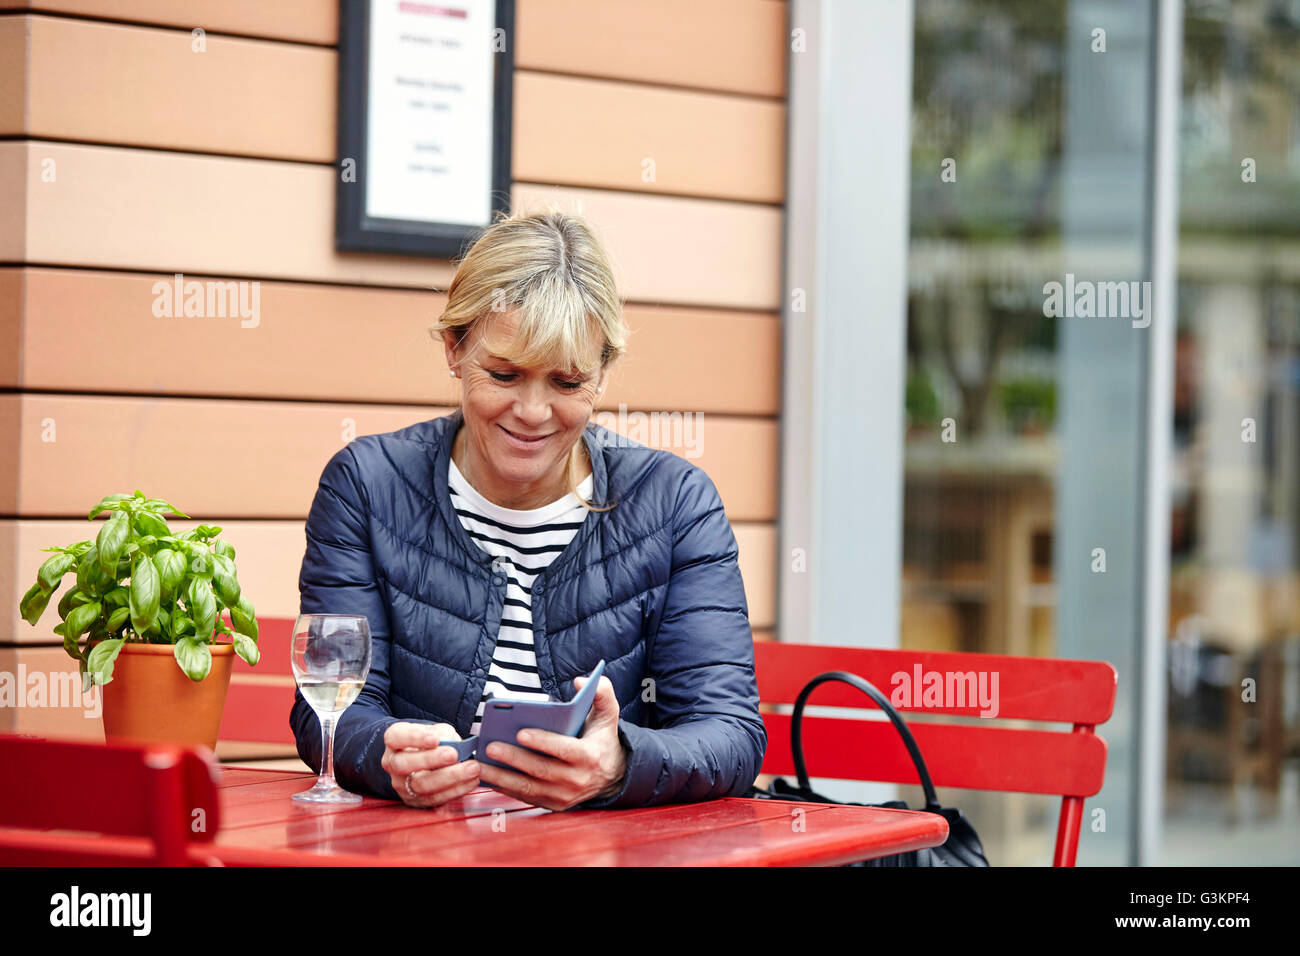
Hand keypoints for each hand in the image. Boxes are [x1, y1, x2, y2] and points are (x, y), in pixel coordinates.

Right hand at [381, 721, 479, 808]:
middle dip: (431, 759)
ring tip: (472, 769)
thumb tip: (450, 742)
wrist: (424, 760)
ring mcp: (402, 784)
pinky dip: (456, 790)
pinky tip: (471, 781)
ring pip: (421, 784)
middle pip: (405, 764)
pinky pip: (435, 798)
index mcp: (394, 741)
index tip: (435, 738)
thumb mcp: (436, 730)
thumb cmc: (431, 742)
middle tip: (454, 754)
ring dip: (450, 777)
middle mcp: (393, 763)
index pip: (396, 737)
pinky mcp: (415, 800)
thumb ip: (442, 733)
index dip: (414, 738)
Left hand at [477, 675, 626, 810]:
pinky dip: (505, 788)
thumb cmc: (602, 738)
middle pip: (541, 770)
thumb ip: (602, 693)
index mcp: (590, 756)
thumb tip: (580, 681)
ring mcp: (564, 796)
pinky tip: (488, 777)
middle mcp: (577, 780)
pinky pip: (525, 797)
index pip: (564, 750)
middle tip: (490, 746)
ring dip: (502, 777)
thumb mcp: (608, 714)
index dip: (542, 742)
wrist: (611, 774)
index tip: (520, 732)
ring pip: (528, 787)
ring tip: (480, 765)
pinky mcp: (553, 804)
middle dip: (513, 758)